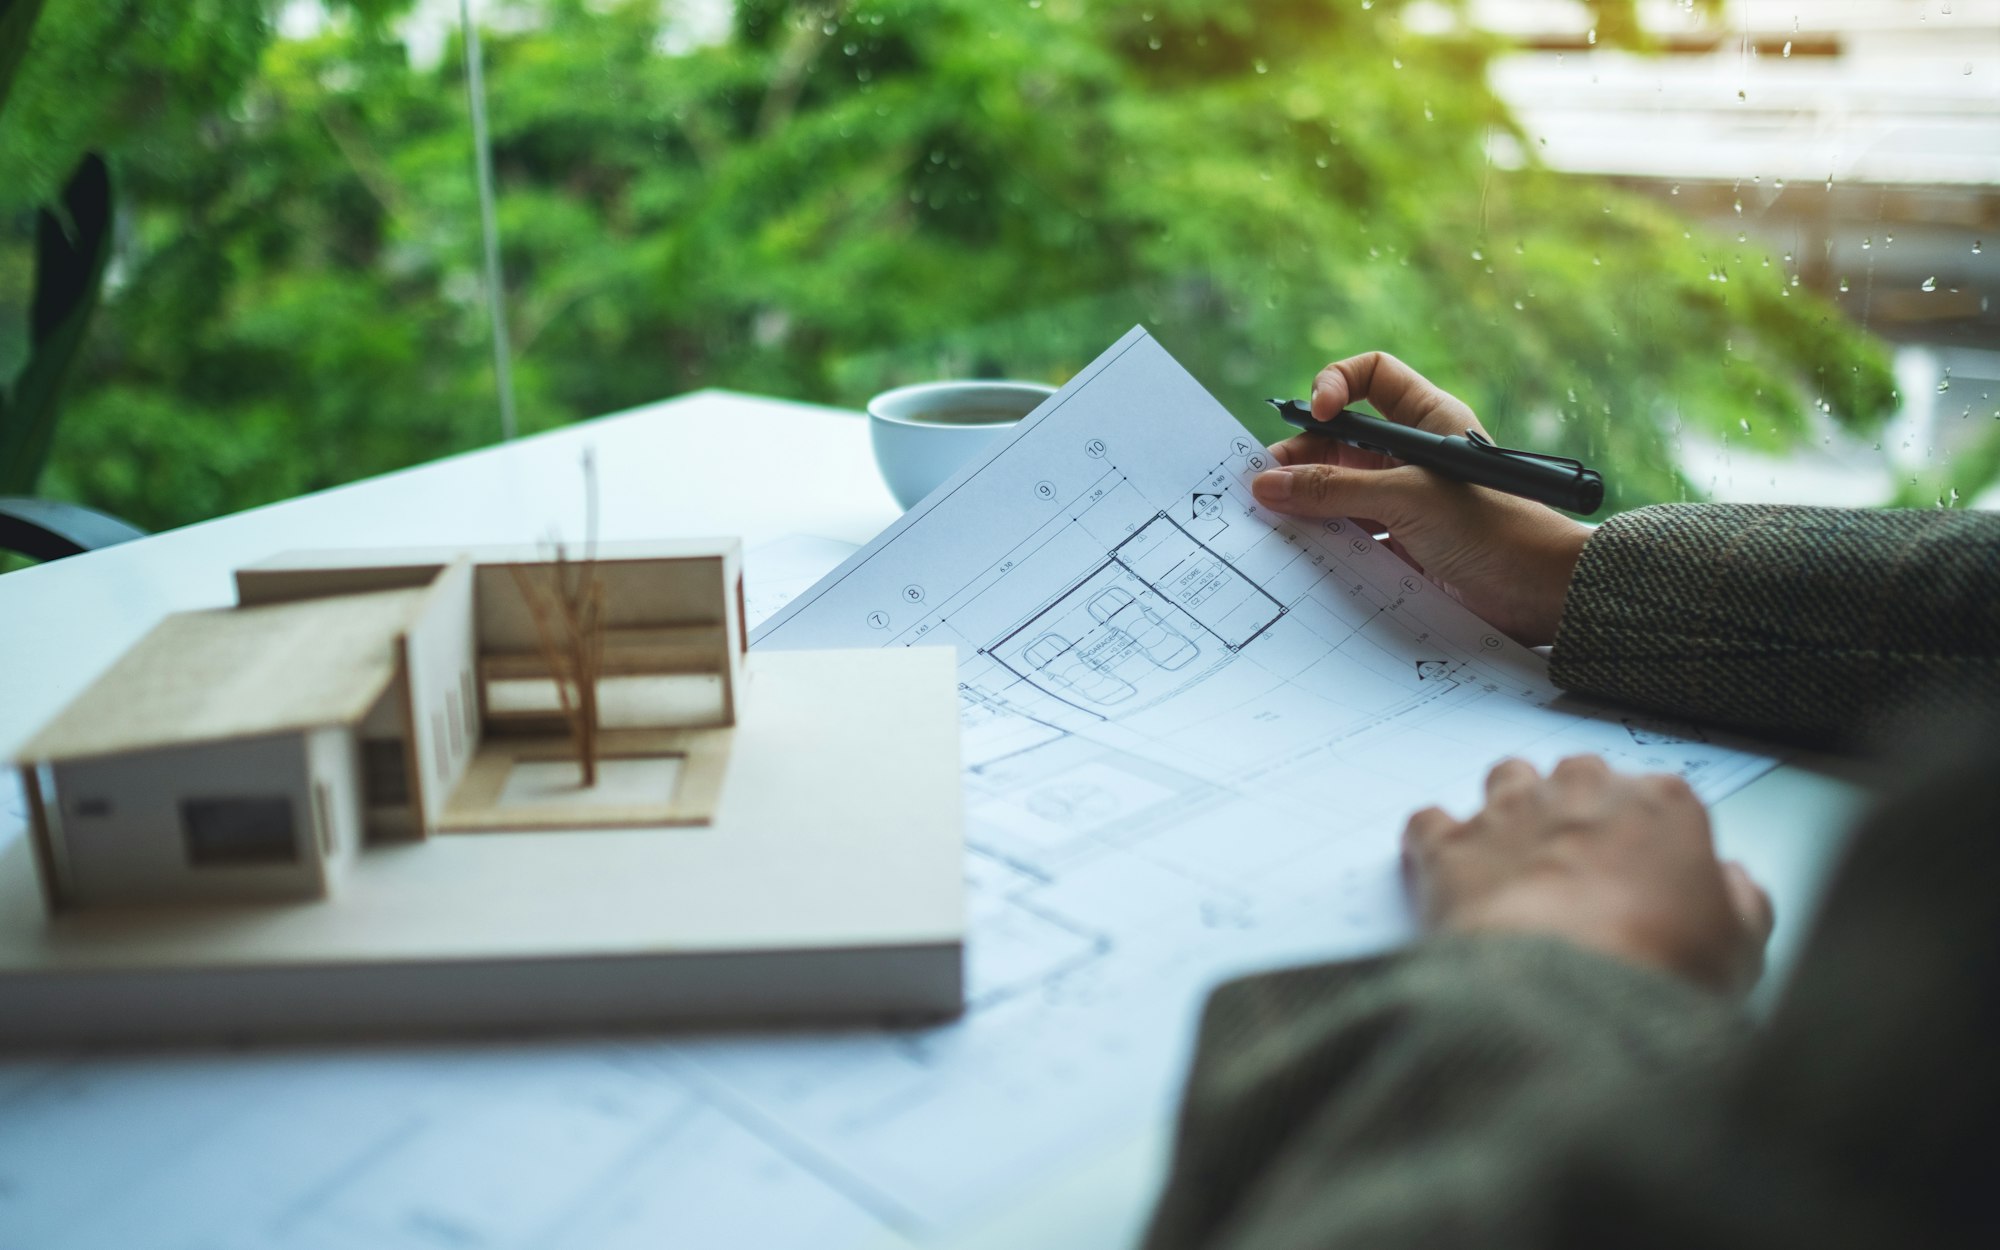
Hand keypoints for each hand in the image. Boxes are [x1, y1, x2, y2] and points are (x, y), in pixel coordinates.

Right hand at [1252, 352, 1591, 646]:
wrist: (1540, 595)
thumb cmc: (1491, 529)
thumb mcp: (1407, 500)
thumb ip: (1333, 490)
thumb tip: (1265, 483)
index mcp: (1427, 420)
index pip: (1371, 376)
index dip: (1337, 383)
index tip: (1317, 414)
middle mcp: (1412, 454)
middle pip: (1339, 439)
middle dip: (1300, 456)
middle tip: (1263, 486)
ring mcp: (1404, 502)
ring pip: (1338, 491)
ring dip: (1305, 505)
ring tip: (1270, 522)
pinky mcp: (1399, 545)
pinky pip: (1347, 535)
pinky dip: (1321, 542)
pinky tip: (1299, 555)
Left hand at [1403, 756, 1774, 994]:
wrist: (1564, 998)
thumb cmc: (1659, 971)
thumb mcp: (1740, 950)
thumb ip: (1740, 902)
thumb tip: (1731, 884)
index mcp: (1662, 805)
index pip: (1658, 796)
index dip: (1646, 837)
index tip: (1642, 872)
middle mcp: (1581, 791)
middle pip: (1579, 777)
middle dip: (1578, 811)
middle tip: (1579, 869)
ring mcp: (1509, 812)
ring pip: (1506, 779)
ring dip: (1510, 811)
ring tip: (1515, 864)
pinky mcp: (1448, 844)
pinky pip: (1430, 823)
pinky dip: (1436, 844)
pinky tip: (1446, 877)